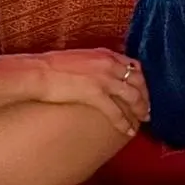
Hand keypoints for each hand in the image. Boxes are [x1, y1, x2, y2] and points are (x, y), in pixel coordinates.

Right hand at [32, 49, 148, 133]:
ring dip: (140, 109)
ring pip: (132, 95)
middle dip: (145, 95)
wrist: (37, 72)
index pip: (132, 65)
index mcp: (104, 54)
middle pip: (137, 80)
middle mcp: (109, 64)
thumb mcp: (78, 58)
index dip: (140, 79)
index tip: (143, 89)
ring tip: (144, 119)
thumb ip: (92, 63)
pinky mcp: (95, 94)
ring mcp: (104, 79)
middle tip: (148, 108)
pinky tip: (129, 131)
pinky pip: (116, 111)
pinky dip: (124, 122)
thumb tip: (94, 73)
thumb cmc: (50, 67)